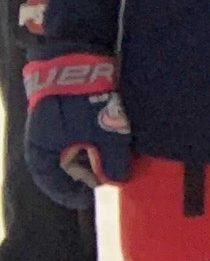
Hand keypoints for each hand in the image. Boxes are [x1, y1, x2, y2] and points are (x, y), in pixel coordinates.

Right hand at [23, 53, 130, 208]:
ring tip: (113, 159)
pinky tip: (110, 139)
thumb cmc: (84, 103)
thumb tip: (116, 181)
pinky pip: (78, 133)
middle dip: (86, 173)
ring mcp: (54, 125)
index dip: (69, 193)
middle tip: (107, 177)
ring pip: (73, 149)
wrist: (78, 59)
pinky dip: (93, 140)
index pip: (51, 182)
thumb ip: (111, 160)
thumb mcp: (104, 134)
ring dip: (92, 155)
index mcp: (42, 151)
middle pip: (64, 166)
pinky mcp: (67, 111)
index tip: (87, 200)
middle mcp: (44, 140)